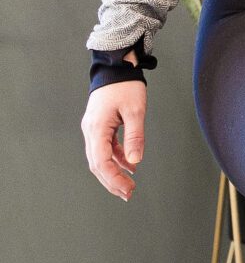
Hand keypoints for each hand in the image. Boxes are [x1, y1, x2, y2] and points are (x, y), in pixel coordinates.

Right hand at [82, 72, 147, 202]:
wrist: (116, 67)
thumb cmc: (125, 86)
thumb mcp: (135, 110)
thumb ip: (134, 136)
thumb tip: (135, 161)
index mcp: (97, 128)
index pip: (101, 161)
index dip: (114, 178)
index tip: (128, 189)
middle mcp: (90, 131)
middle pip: (97, 164)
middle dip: (112, 181)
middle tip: (128, 194)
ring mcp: (93, 129)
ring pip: (100, 158)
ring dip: (113, 173)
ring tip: (128, 186)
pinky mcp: (100, 127)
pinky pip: (105, 148)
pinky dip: (116, 159)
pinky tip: (129, 166)